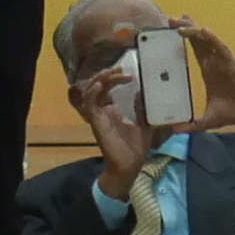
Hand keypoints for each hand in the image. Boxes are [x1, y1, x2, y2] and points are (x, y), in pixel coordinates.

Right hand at [73, 50, 155, 180]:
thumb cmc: (136, 147)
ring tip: (111, 73)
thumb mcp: (144, 123)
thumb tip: (143, 93)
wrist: (130, 164)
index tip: (129, 74)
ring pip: (91, 92)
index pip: (109, 87)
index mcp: (113, 109)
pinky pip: (89, 104)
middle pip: (98, 86)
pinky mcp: (96, 122)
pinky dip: (92, 93)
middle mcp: (103, 110)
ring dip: (99, 80)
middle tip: (120, 69)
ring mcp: (98, 115)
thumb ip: (142, 108)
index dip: (116, 78)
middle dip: (107, 75)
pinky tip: (99, 86)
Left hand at [178, 20, 234, 140]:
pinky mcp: (233, 65)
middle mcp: (215, 62)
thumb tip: (173, 131)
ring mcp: (223, 61)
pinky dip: (213, 40)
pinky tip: (204, 31)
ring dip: (194, 30)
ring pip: (207, 41)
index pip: (193, 49)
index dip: (183, 37)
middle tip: (169, 18)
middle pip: (198, 40)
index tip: (168, 27)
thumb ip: (192, 124)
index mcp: (208, 70)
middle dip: (185, 28)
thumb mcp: (208, 120)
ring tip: (181, 21)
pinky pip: (222, 49)